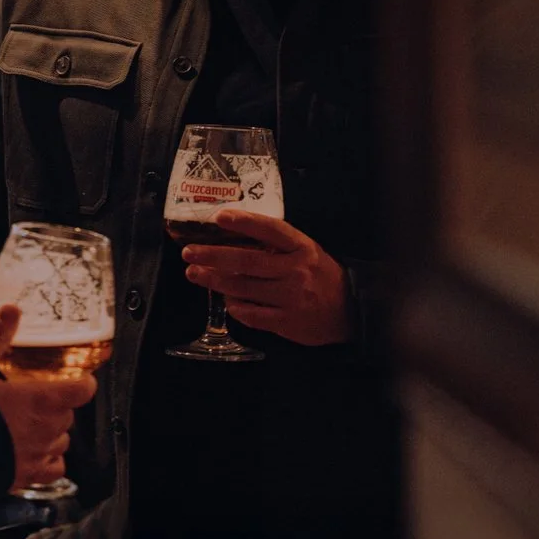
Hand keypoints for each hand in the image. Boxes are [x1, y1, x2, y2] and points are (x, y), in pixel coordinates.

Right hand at [0, 304, 97, 489]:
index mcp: (43, 400)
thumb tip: (10, 309)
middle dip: (57, 407)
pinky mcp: (30, 475)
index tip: (76, 379)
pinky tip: (35, 454)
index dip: (82, 383)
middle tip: (36, 401)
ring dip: (53, 433)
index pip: (83, 389)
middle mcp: (49, 428)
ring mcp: (41, 454)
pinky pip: (54, 468)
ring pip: (62, 441)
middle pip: (68, 415)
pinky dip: (50, 461)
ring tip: (32, 427)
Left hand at [182, 209, 352, 346]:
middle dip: (213, 256)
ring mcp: (291, 297)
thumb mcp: (307, 252)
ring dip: (214, 281)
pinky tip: (226, 300)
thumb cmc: (321, 276)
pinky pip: (251, 314)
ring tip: (195, 274)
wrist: (350, 311)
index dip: (244, 222)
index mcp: (302, 248)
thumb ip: (277, 246)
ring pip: (243, 288)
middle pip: (247, 261)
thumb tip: (234, 239)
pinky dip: (235, 306)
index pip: (270, 230)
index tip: (219, 216)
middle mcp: (296, 270)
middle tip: (189, 253)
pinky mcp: (286, 322)